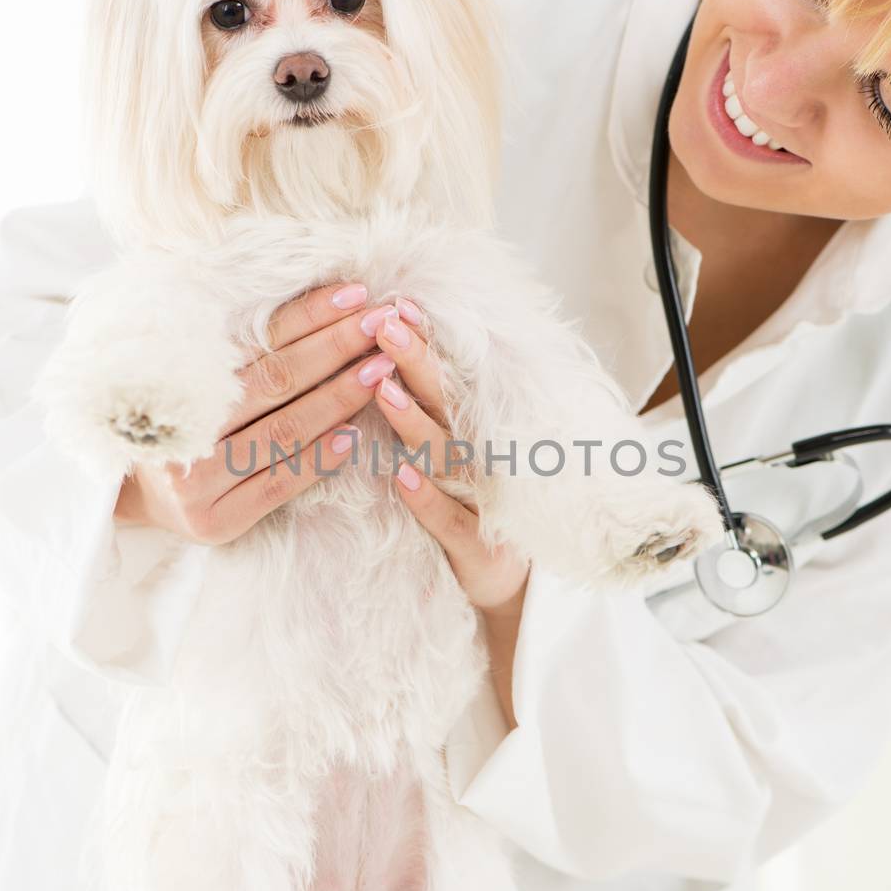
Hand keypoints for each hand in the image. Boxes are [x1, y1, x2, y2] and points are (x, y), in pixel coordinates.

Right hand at [113, 282, 395, 543]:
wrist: (135, 495)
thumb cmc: (176, 419)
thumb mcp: (190, 374)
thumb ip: (235, 347)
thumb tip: (318, 305)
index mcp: (173, 379)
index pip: (257, 343)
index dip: (308, 318)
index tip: (354, 294)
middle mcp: (181, 430)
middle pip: (275, 384)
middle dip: (334, 349)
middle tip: (379, 325)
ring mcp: (196, 484)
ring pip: (283, 433)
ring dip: (339, 398)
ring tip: (379, 370)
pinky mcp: (217, 521)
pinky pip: (280, 483)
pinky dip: (320, 457)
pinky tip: (355, 434)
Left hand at [366, 301, 529, 616]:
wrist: (507, 586)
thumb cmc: (470, 511)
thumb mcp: (456, 458)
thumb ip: (435, 413)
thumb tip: (392, 358)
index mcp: (468, 435)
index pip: (443, 382)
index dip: (422, 343)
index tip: (396, 303)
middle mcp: (478, 460)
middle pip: (445, 405)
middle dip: (417, 362)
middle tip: (388, 323)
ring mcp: (480, 503)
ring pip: (445, 456)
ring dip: (414, 421)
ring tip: (382, 388)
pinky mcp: (477, 548)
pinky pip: (450, 520)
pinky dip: (426, 499)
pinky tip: (399, 476)